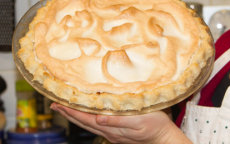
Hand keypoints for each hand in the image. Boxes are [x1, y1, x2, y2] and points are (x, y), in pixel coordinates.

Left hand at [51, 103, 190, 143]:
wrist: (163, 138)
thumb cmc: (154, 126)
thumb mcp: (137, 121)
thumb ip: (117, 121)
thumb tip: (98, 118)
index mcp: (111, 128)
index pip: (85, 118)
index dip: (71, 110)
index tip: (58, 103)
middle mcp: (109, 131)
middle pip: (83, 122)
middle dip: (68, 113)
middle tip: (55, 104)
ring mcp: (113, 133)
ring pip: (89, 124)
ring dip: (76, 115)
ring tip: (65, 108)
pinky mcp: (118, 131)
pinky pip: (97, 124)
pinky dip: (87, 117)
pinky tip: (88, 113)